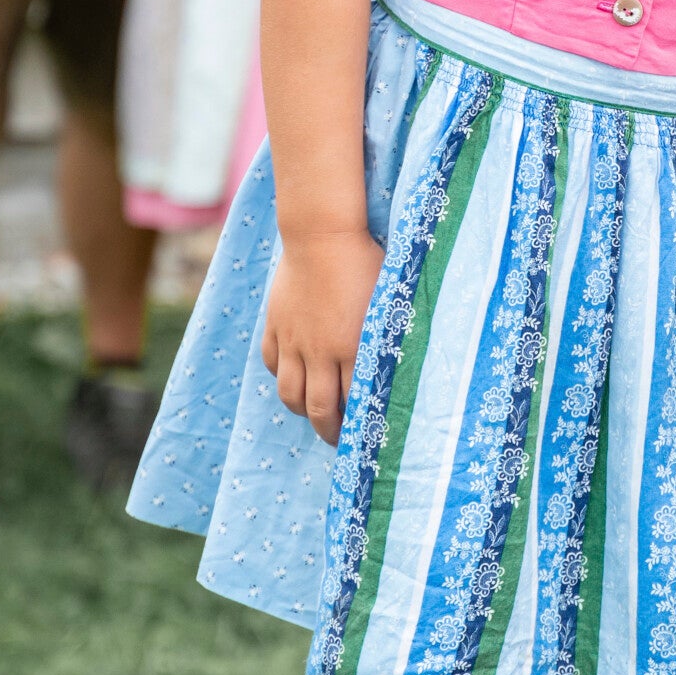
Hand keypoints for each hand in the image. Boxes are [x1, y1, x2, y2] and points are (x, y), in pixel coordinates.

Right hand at [261, 230, 384, 443]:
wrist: (322, 234)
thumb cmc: (366, 262)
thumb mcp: (388, 301)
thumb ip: (388, 337)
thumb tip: (402, 366)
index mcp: (353, 347)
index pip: (356, 403)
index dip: (360, 425)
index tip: (367, 436)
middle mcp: (320, 351)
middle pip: (319, 409)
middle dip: (330, 432)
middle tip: (338, 440)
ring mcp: (293, 340)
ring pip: (290, 394)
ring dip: (302, 410)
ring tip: (314, 414)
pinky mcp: (275, 326)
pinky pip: (272, 364)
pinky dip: (283, 377)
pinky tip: (296, 377)